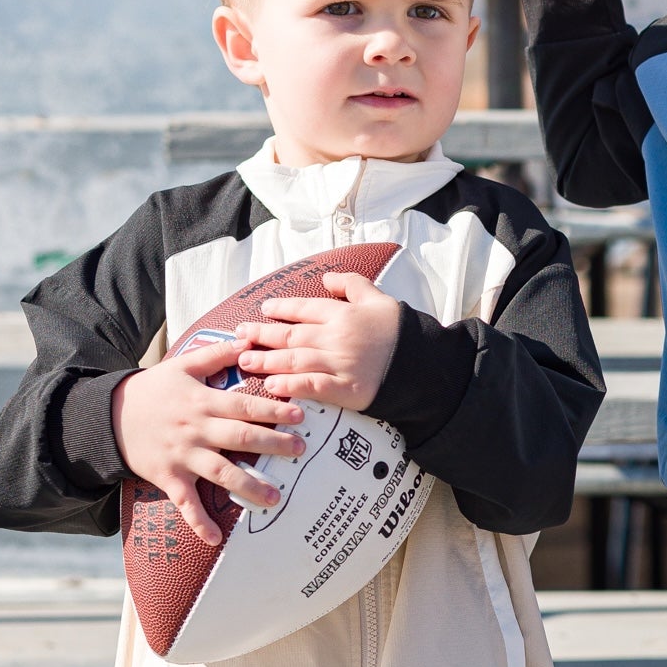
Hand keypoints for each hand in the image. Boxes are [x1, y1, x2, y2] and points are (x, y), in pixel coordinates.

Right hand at [110, 336, 304, 547]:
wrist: (107, 415)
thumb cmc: (151, 390)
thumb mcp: (181, 366)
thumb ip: (216, 354)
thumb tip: (247, 340)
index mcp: (202, 401)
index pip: (243, 405)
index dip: (272, 409)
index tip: (299, 414)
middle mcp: (196, 429)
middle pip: (239, 437)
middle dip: (271, 444)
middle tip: (300, 450)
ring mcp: (182, 455)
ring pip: (219, 472)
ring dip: (248, 486)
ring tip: (275, 498)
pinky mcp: (168, 477)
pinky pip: (185, 502)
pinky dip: (199, 521)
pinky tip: (217, 539)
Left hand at [231, 269, 401, 411]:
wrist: (427, 365)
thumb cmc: (402, 332)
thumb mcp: (380, 298)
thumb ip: (352, 284)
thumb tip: (326, 276)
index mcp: (343, 314)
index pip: (304, 308)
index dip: (281, 309)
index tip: (264, 309)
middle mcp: (336, 337)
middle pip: (290, 335)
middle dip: (262, 336)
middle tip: (239, 337)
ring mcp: (340, 364)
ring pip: (294, 361)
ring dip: (267, 361)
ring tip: (246, 361)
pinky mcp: (347, 390)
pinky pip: (313, 386)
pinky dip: (291, 386)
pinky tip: (273, 386)